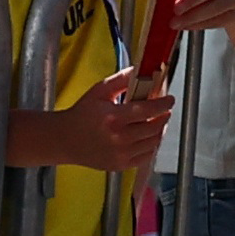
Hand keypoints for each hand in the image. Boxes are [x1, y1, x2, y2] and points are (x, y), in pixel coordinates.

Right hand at [24, 68, 174, 175]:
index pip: (149, 110)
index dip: (164, 104)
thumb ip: (122, 80)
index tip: (169, 99)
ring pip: (153, 142)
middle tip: (164, 110)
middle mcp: (119, 138)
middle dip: (163, 116)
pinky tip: (147, 136)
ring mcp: (120, 154)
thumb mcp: (99, 92)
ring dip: (159, 131)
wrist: (64, 140)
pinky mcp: (120, 165)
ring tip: (155, 122)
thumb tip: (141, 70)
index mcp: (113, 118)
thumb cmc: (81, 115)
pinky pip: (146, 156)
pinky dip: (151, 146)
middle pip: (155, 127)